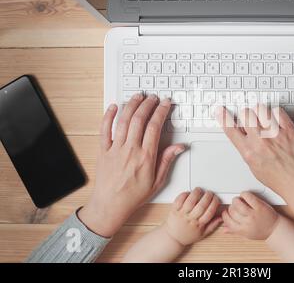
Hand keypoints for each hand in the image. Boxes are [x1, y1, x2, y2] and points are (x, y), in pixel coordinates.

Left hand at [78, 94, 184, 236]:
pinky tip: (114, 107)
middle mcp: (130, 150)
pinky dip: (109, 116)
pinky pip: (104, 129)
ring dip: (131, 105)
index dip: (161, 112)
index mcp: (146, 157)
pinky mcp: (103, 151)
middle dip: (148, 104)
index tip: (165, 104)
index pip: (155, 127)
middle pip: (140, 119)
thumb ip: (167, 161)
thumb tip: (179, 147)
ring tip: (138, 97)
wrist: (110, 205)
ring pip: (124, 121)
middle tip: (153, 98)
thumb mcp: (157, 181)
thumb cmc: (133, 196)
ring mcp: (115, 149)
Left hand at [163, 188, 221, 245]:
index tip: (216, 199)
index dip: (214, 203)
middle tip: (209, 193)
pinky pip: (179, 200)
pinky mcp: (174, 210)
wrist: (173, 238)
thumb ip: (213, 225)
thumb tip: (221, 218)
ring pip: (190, 201)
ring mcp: (182, 214)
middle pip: (201, 206)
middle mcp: (190, 219)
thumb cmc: (187, 236)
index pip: (209, 212)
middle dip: (207, 196)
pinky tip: (188, 193)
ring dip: (196, 193)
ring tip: (199, 190)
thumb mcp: (202, 234)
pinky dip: (184, 194)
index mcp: (198, 224)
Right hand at [216, 104, 293, 232]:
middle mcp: (260, 141)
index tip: (221, 111)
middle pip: (245, 114)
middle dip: (246, 115)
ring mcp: (275, 134)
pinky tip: (276, 120)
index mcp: (249, 152)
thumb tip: (242, 135)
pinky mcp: (289, 130)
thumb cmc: (279, 179)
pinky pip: (278, 111)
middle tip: (251, 120)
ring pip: (260, 108)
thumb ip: (247, 150)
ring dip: (260, 112)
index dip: (223, 118)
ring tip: (265, 120)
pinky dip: (275, 113)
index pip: (230, 129)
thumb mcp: (254, 167)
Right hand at [222, 192, 278, 239]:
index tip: (227, 211)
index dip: (225, 214)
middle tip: (234, 205)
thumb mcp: (246, 234)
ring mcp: (253, 214)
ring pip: (237, 203)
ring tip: (239, 200)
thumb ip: (234, 231)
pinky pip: (248, 197)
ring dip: (236, 200)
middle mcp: (247, 222)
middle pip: (232, 210)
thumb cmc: (261, 232)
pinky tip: (245, 196)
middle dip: (231, 206)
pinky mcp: (260, 206)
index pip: (227, 220)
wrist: (275, 230)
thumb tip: (223, 229)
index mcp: (242, 230)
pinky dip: (244, 194)